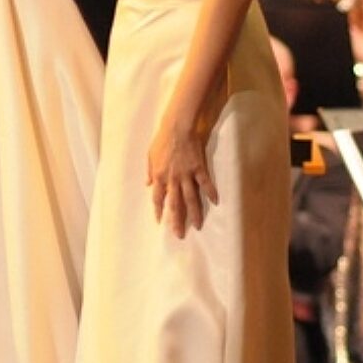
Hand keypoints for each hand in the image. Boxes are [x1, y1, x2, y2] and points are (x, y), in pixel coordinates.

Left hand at [147, 117, 218, 237]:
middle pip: (175, 204)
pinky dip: (211, 193)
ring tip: (198, 226)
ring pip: (191, 198)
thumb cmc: (161, 141)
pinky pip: (206, 183)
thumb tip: (147, 185)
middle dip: (177, 220)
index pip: (158, 198)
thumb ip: (149, 172)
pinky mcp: (199, 168)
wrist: (176, 128)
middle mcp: (172, 179)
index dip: (159, 211)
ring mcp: (186, 174)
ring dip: (195, 213)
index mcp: (158, 176)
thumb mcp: (149, 156)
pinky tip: (216, 203)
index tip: (160, 222)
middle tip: (180, 234)